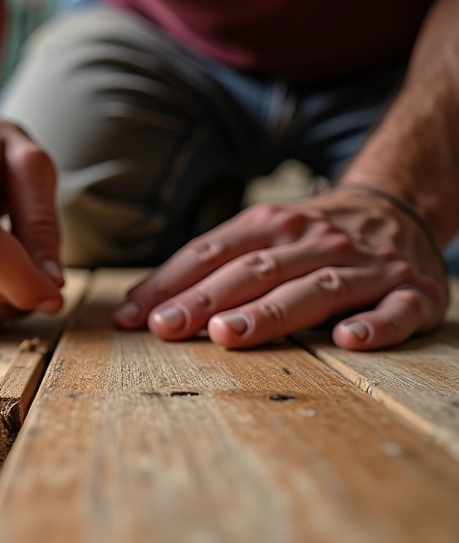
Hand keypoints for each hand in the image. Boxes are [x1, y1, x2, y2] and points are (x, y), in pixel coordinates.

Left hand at [113, 189, 448, 349]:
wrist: (401, 204)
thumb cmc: (311, 236)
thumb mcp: (260, 236)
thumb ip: (207, 267)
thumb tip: (141, 306)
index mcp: (272, 226)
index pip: (211, 253)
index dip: (170, 284)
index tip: (132, 316)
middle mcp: (314, 241)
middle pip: (254, 271)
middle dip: (207, 300)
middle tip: (168, 327)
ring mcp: (364, 267)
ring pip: (314, 289)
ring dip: (271, 312)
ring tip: (231, 334)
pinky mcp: (410, 292)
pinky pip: (397, 309)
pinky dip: (376, 324)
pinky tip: (350, 338)